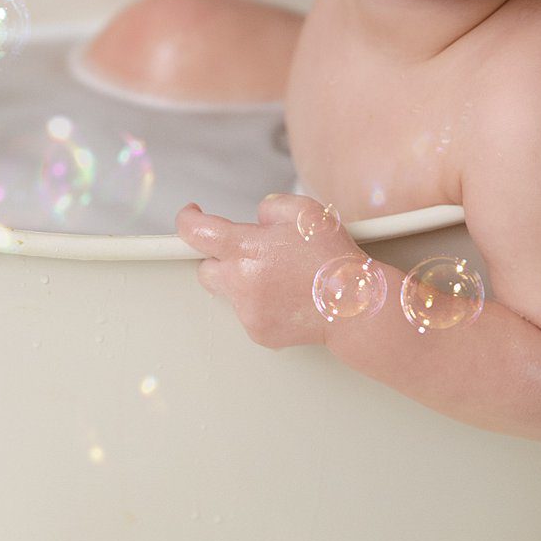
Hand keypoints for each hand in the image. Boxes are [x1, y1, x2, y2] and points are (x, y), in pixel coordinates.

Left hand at [174, 193, 360, 349]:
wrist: (353, 304)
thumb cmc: (331, 258)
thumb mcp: (303, 211)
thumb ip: (270, 207)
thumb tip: (257, 219)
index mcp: (244, 248)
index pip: (194, 232)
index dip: (188, 219)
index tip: (192, 215)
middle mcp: (239, 281)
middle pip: (205, 268)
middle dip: (220, 258)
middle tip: (251, 253)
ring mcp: (247, 311)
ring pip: (228, 293)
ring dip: (244, 282)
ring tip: (280, 277)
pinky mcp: (258, 332)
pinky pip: (247, 314)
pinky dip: (260, 304)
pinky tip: (287, 297)